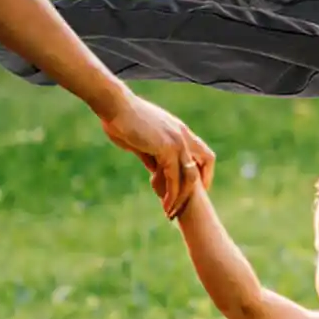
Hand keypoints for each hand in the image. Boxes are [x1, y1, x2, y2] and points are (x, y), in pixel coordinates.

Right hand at [99, 87, 212, 216]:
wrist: (114, 105)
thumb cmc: (122, 119)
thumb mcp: (142, 140)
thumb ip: (152, 155)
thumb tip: (154, 171)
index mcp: (179, 130)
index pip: (203, 153)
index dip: (203, 172)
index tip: (194, 189)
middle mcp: (183, 135)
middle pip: (204, 164)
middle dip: (197, 188)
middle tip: (185, 205)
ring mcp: (177, 141)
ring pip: (190, 176)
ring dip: (181, 197)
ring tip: (170, 213)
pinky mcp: (166, 148)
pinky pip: (174, 177)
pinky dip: (170, 194)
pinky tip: (164, 204)